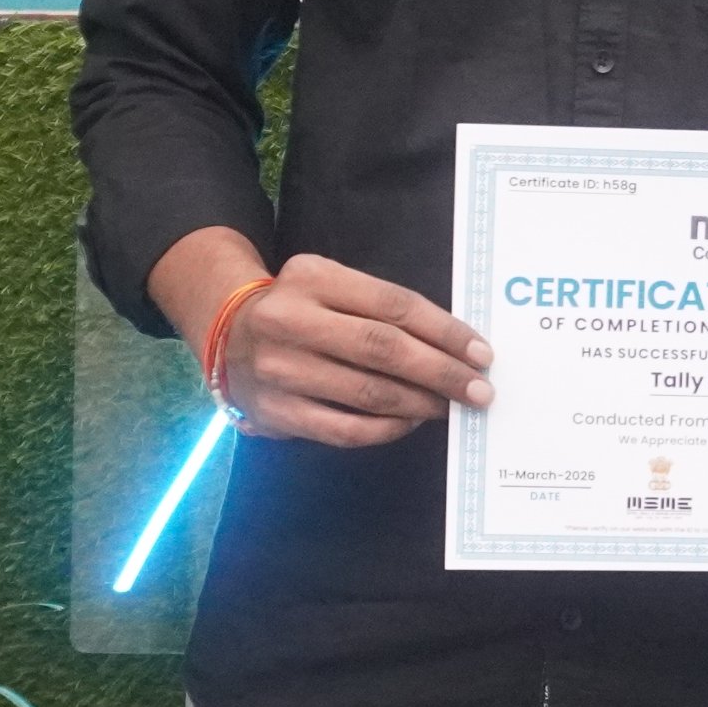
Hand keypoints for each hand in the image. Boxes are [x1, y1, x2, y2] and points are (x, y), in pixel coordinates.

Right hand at [214, 253, 492, 448]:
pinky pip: (346, 429)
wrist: (225, 335)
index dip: (445, 331)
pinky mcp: (276, 412)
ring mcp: (279, 369)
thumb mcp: (331, 285)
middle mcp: (290, 320)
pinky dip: (387, 428)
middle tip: (479, 390)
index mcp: (312, 277)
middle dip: (441, 373)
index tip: (481, 353)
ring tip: (450, 406)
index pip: (394, 305)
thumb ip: (381, 307)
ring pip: (368, 393)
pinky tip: (410, 422)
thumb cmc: (300, 309)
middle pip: (384, 349)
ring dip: (421, 403)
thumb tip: (454, 346)